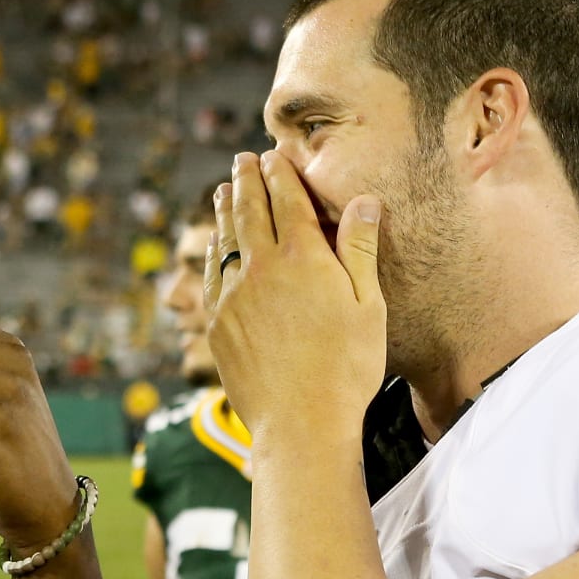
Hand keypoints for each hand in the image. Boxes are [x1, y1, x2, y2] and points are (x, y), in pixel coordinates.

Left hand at [204, 151, 384, 444]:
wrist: (301, 423)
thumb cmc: (347, 369)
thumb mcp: (368, 307)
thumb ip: (360, 250)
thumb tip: (363, 201)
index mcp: (303, 257)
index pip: (287, 200)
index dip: (280, 172)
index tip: (274, 155)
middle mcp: (261, 268)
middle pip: (249, 211)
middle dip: (246, 180)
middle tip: (243, 159)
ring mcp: (233, 297)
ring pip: (225, 240)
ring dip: (224, 210)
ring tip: (224, 191)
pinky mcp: (218, 325)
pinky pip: (211, 275)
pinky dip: (212, 251)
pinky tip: (214, 246)